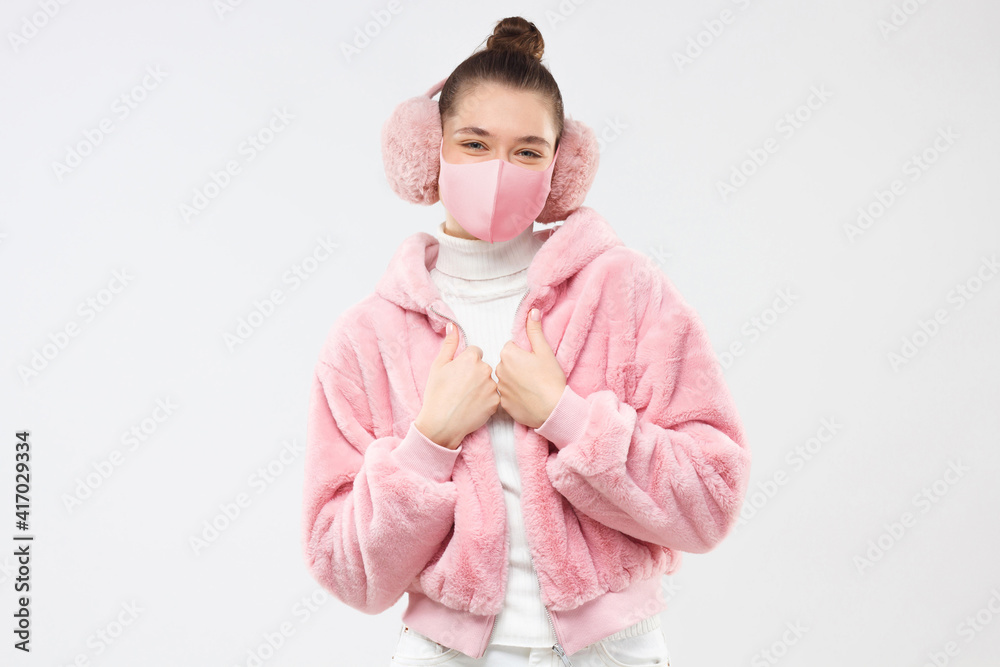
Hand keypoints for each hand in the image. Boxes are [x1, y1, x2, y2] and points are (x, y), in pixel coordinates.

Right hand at [415, 322, 499, 448]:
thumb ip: (449, 344)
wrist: (441, 423)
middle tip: (461, 388)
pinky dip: (486, 401)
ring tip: (467, 398)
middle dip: (475, 374)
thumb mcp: (438, 366)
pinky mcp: (496, 403)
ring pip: (489, 382)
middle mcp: (485, 370)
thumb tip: (452, 326)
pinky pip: (493, 397)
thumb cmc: (437, 394)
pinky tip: (473, 406)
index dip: (466, 363)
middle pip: (484, 367)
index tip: (459, 374)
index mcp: (471, 358)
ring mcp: (492, 387)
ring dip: (482, 387)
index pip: (475, 353)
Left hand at [495, 308, 565, 428]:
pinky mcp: (503, 404)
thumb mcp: (545, 351)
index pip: (511, 347)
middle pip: (507, 363)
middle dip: (518, 366)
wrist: (553, 409)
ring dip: (515, 381)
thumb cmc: (550, 379)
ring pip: (506, 379)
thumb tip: (532, 311)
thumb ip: (535, 330)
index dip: (524, 354)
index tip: (534, 362)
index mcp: (508, 354)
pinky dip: (515, 396)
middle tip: (534, 374)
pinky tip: (527, 398)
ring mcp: (500, 388)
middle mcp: (499, 370)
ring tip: (531, 387)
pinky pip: (506, 395)